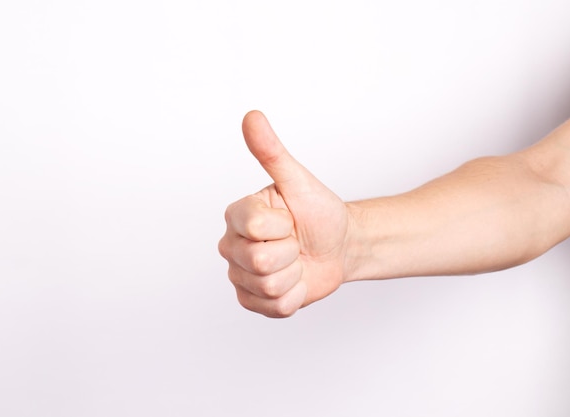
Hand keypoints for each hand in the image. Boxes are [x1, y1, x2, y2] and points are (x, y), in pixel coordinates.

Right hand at [218, 111, 349, 317]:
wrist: (338, 244)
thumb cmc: (318, 211)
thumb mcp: (298, 180)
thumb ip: (271, 152)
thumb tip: (252, 116)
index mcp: (237, 215)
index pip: (257, 228)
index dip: (284, 225)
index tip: (289, 217)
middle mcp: (231, 245)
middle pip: (259, 261)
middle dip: (291, 251)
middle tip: (295, 240)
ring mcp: (240, 276)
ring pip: (269, 285)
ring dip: (295, 273)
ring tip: (296, 259)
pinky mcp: (253, 301)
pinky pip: (275, 307)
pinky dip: (296, 295)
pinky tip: (296, 279)